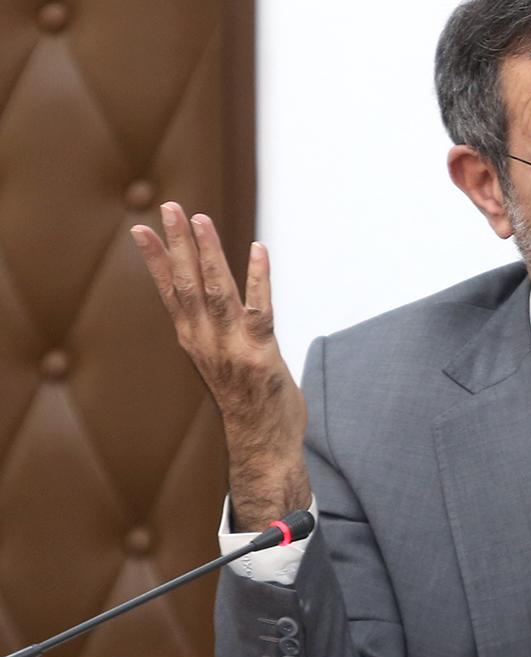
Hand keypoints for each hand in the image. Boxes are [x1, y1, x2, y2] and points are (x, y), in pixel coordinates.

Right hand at [130, 202, 310, 530]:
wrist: (263, 448)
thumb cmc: (247, 403)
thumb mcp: (221, 363)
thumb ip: (215, 332)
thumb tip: (212, 303)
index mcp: (194, 342)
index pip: (170, 292)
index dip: (156, 260)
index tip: (140, 229)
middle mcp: (206, 343)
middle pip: (187, 285)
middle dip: (178, 244)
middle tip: (170, 208)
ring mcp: (232, 349)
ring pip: (216, 292)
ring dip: (209, 254)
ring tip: (201, 220)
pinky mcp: (261, 356)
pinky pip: (259, 310)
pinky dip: (258, 278)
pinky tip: (257, 249)